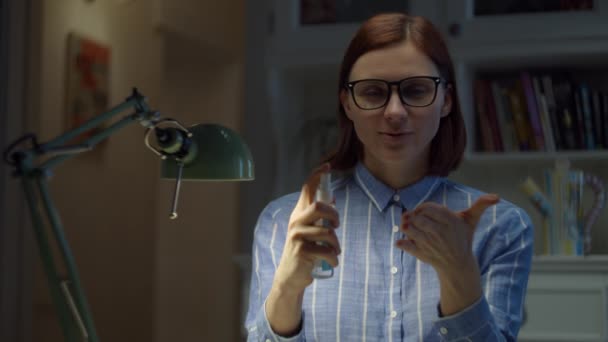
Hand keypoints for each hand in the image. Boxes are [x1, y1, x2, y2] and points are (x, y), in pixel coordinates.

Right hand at [272, 163, 340, 295]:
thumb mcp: (308, 230)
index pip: (306, 189)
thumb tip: (332, 198)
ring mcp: (297, 236)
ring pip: (327, 232)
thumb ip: (317, 216)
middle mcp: (295, 222)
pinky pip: (327, 251)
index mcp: (298, 214)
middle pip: (318, 206)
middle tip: (336, 226)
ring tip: (335, 251)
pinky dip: (334, 258)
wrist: (291, 276)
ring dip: (336, 244)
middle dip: (334, 215)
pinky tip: (332, 262)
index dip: (317, 175)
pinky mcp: (302, 251)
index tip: (328, 167)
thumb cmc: (303, 251)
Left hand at [395, 194, 498, 272]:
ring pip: (408, 229)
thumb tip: (497, 197)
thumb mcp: (471, 221)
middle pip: (416, 217)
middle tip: (416, 220)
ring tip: (410, 228)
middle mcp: (440, 232)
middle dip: (413, 217)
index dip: (421, 208)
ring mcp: (430, 244)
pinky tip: (402, 241)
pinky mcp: (422, 255)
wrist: (458, 265)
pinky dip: (401, 243)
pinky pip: (405, 245)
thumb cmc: (462, 238)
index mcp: (449, 221)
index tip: (423, 212)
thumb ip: (480, 205)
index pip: (426, 208)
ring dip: (406, 227)